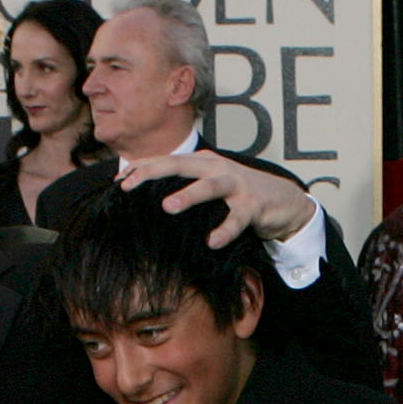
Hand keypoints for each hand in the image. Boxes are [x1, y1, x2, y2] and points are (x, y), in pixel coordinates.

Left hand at [116, 150, 317, 246]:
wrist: (285, 200)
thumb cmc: (240, 195)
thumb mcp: (209, 186)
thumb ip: (185, 189)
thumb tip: (150, 200)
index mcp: (202, 162)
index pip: (166, 161)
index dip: (142, 168)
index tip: (117, 182)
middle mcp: (217, 168)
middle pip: (181, 165)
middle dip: (153, 173)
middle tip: (130, 186)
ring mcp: (236, 184)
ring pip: (209, 186)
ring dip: (188, 195)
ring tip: (168, 207)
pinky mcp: (254, 204)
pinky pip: (237, 218)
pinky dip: (225, 230)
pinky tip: (213, 242)